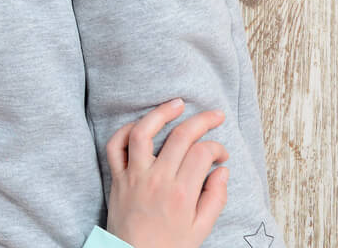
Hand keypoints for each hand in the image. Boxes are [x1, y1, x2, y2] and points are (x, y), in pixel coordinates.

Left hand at [103, 99, 228, 247]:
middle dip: (202, 121)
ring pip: (143, 132)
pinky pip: (115, 146)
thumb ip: (215, 198)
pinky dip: (126, 130)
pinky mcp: (117, 178)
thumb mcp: (201, 229)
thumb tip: (222, 170)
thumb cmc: (169, 246)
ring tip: (177, 104)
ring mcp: (134, 176)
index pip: (202, 154)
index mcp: (181, 194)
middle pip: (180, 137)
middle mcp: (156, 180)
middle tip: (215, 114)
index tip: (221, 154)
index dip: (217, 147)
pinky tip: (142, 124)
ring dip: (161, 113)